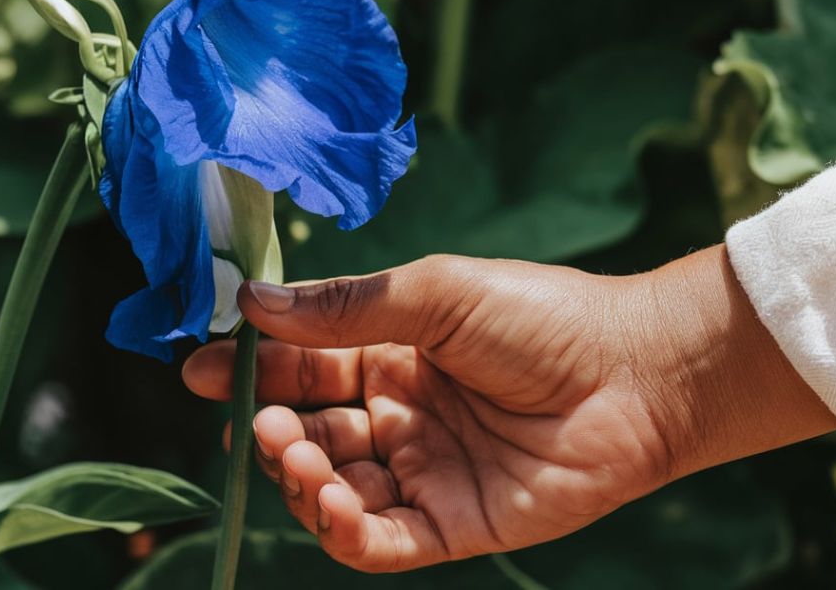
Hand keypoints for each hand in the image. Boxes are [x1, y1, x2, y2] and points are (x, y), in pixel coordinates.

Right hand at [182, 246, 835, 571]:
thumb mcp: (436, 296)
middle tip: (261, 423)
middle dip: (272, 430)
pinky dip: (345, 530)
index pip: (303, 366)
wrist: (637, 375)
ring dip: (302, 479)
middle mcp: (402, 415)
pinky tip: (334, 502)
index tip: (198, 366)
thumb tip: (250, 300)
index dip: (250, 367)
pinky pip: (381, 540)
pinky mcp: (454, 523)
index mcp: (395, 353)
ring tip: (299, 456)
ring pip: (335, 490)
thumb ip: (345, 308)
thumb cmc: (541, 317)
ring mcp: (426, 471)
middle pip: (310, 432)